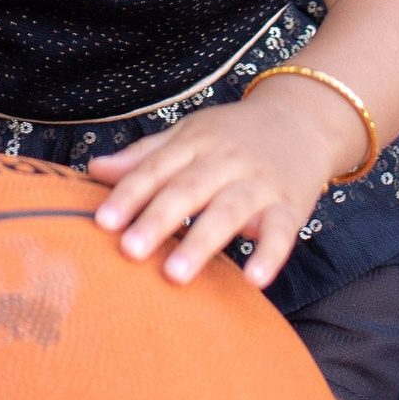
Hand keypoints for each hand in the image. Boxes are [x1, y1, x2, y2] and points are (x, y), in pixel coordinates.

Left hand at [88, 77, 358, 286]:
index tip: (102, 222)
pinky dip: (269, 254)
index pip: (156, 169)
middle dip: (158, 219)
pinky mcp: (292, 205)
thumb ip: (144, 157)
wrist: (304, 119)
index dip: (129, 194)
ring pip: (229, 211)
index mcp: (195, 143)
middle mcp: (226, 160)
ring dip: (202, 242)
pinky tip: (253, 279)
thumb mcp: (188, 136)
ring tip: (175, 275)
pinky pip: (282, 231)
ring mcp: (260, 183)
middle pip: (188, 189)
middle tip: (130, 251)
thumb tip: (94, 168)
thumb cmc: (234, 135)